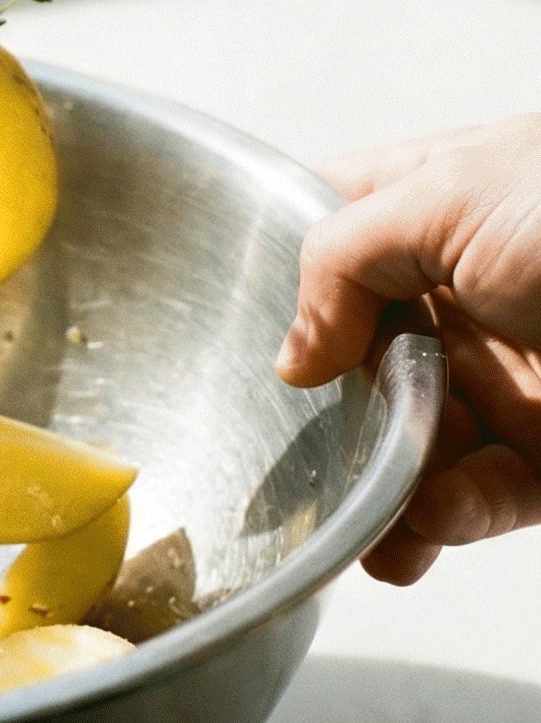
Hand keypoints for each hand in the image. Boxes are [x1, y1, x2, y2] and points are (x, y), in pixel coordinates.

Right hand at [276, 116, 540, 583]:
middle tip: (270, 447)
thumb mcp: (449, 196)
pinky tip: (417, 526)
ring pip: (407, 435)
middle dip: (311, 401)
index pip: (328, 216)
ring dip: (372, 481)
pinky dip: (441, 517)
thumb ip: (340, 261)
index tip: (215, 303)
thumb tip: (292, 355)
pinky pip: (476, 496)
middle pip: (352, 348)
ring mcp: (507, 372)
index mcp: (439, 200)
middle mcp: (463, 288)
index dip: (269, 253)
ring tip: (348, 517)